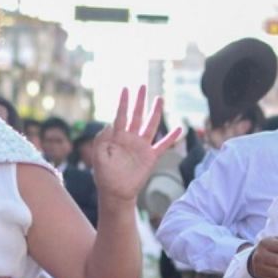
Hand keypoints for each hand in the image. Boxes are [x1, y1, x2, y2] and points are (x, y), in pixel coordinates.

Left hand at [92, 86, 182, 202]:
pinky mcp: (151, 157)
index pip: (120, 116)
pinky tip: (179, 129)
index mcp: (117, 137)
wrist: (115, 192)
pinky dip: (171, 138)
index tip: (125, 89)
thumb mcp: (98, 156)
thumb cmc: (104, 175)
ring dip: (155, 112)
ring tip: (159, 99)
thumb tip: (109, 124)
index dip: (123, 102)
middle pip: (136, 115)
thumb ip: (102, 140)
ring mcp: (141, 146)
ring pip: (150, 125)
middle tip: (142, 86)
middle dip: (139, 101)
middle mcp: (130, 138)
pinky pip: (163, 145)